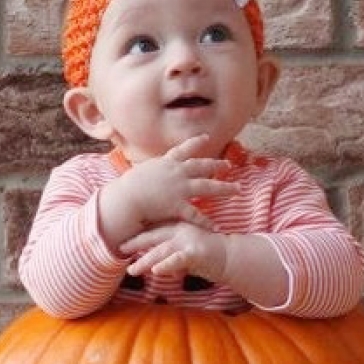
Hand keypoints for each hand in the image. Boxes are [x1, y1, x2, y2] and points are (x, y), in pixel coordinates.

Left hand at [121, 223, 227, 280]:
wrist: (231, 257)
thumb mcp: (186, 248)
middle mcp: (181, 230)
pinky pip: (177, 260)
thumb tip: (155, 261)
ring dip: (145, 260)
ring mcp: (188, 240)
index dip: (137, 232)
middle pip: (153, 236)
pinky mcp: (195, 253)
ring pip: (161, 250)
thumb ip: (171, 250)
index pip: (153, 227)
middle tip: (120, 249)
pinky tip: (156, 271)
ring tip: (132, 270)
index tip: (121, 238)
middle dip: (135, 244)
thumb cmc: (209, 253)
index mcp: (178, 225)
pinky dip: (167, 265)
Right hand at [124, 135, 238, 226]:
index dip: (195, 142)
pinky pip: (195, 214)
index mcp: (167, 163)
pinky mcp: (177, 205)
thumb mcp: (143, 172)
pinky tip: (215, 226)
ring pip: (207, 187)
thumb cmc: (128, 187)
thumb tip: (153, 170)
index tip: (206, 137)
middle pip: (202, 166)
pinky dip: (205, 221)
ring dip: (224, 188)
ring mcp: (179, 188)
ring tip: (237, 190)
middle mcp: (177, 173)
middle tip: (228, 166)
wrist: (126, 198)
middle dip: (217, 165)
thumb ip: (153, 170)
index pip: (183, 149)